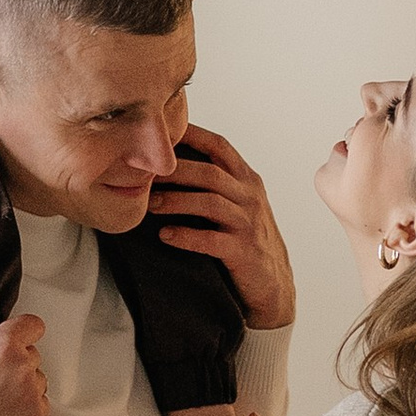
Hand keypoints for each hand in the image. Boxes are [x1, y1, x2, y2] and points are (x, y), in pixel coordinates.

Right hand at [0, 256, 47, 415]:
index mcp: (4, 343)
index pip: (33, 325)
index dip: (17, 332)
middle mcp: (24, 367)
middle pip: (33, 352)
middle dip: (15, 358)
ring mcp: (31, 395)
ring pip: (37, 377)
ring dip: (21, 381)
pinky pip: (40, 402)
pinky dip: (25, 405)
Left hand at [153, 125, 294, 328]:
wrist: (272, 285)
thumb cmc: (246, 240)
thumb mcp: (238, 204)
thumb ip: (216, 183)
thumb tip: (170, 164)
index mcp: (247, 180)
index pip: (219, 146)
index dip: (191, 134)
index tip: (161, 129)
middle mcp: (250, 197)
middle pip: (210, 173)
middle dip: (174, 170)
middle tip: (144, 173)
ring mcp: (248, 224)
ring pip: (210, 203)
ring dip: (176, 201)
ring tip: (150, 204)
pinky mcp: (244, 252)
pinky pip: (211, 241)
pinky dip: (186, 236)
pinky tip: (165, 236)